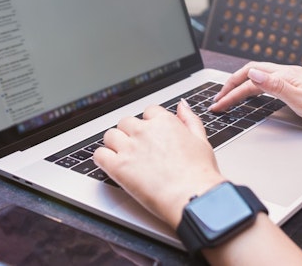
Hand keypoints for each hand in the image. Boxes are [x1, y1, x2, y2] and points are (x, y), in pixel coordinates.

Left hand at [94, 100, 224, 228]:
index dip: (149, 125)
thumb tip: (182, 105)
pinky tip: (111, 166)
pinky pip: (99, 155)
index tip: (152, 137)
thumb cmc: (199, 174)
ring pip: (110, 136)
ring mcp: (129, 148)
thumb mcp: (201, 140)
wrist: (192, 197)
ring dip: (114, 144)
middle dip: (130, 134)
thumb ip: (190, 119)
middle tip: (138, 150)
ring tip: (124, 158)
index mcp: (164, 122)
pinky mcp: (118, 167)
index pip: (148, 112)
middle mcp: (144, 131)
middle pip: (126, 122)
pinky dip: (103, 159)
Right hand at [210, 62, 301, 127]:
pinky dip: (253, 88)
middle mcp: (287, 73)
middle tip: (218, 99)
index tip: (218, 103)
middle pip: (250, 73)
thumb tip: (253, 73)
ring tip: (229, 97)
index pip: (249, 78)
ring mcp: (292, 78)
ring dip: (241, 86)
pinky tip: (253, 94)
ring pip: (258, 77)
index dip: (231, 91)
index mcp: (286, 74)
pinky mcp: (297, 85)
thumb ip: (275, 86)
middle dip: (231, 85)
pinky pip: (268, 82)